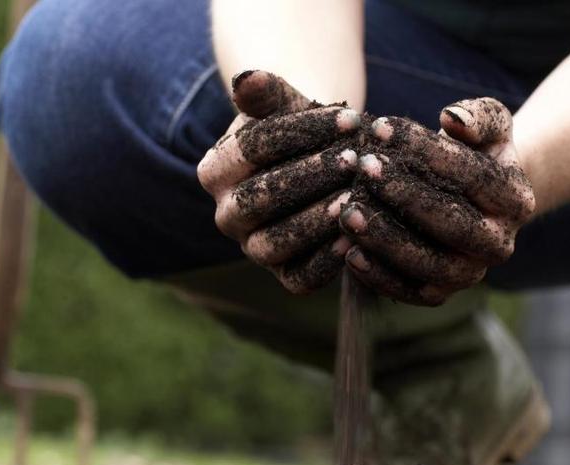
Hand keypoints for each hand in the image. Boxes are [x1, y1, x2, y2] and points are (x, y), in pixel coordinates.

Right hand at [197, 71, 360, 292]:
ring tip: (354, 197)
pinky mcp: (284, 275)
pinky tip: (353, 238)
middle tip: (354, 160)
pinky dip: (325, 262)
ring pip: (273, 243)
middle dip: (309, 178)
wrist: (322, 163)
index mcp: (215, 170)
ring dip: (315, 221)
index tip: (349, 118)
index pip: (250, 150)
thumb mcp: (286, 106)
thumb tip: (246, 79)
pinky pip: (299, 278)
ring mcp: (252, 248)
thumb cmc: (303, 132)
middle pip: (257, 200)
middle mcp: (226, 215)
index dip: (299, 133)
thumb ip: (266, 93)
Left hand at [340, 98, 535, 304]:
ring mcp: (469, 274)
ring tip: (348, 212)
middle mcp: (499, 245)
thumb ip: (478, 116)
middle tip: (362, 167)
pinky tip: (348, 253)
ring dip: (386, 240)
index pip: (470, 175)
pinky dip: (378, 277)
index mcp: (516, 201)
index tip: (380, 127)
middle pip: (452, 224)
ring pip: (430, 265)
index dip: (424, 149)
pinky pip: (409, 292)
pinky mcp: (439, 294)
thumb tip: (452, 119)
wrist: (469, 201)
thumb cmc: (473, 154)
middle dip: (403, 194)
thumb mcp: (488, 127)